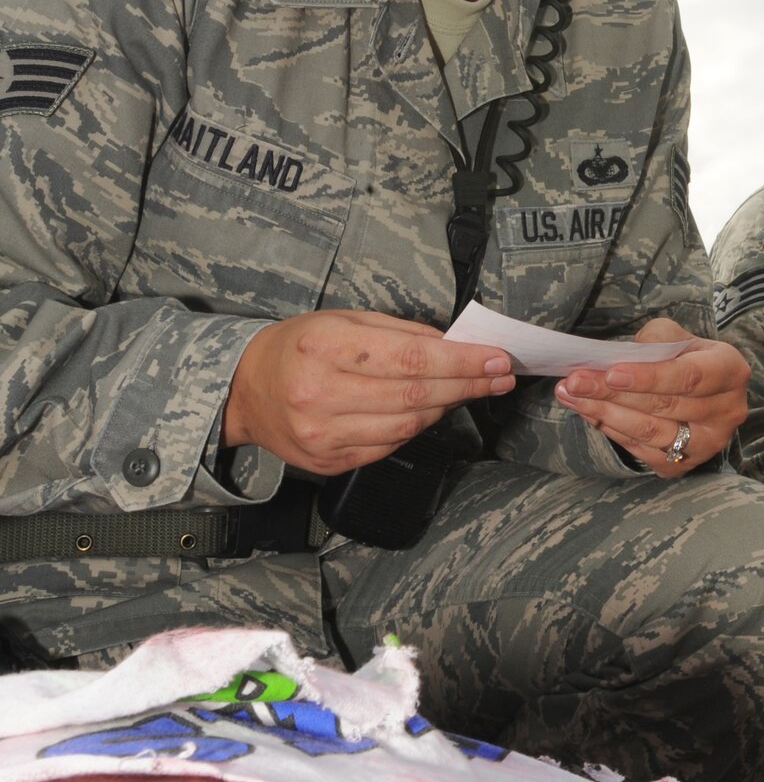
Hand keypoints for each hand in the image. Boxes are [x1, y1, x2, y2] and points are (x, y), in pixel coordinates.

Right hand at [222, 309, 513, 472]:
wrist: (246, 391)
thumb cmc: (299, 346)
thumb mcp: (343, 319)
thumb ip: (400, 332)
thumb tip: (456, 345)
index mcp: (324, 347)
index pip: (410, 358)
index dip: (461, 361)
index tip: (496, 358)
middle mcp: (320, 394)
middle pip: (414, 395)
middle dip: (467, 384)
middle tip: (499, 375)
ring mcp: (323, 434)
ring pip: (407, 426)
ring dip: (447, 407)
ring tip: (469, 389)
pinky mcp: (329, 462)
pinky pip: (389, 446)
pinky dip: (417, 427)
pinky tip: (431, 409)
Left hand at [554, 317, 748, 476]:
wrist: (699, 389)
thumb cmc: (684, 356)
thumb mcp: (677, 335)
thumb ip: (654, 341)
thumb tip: (616, 358)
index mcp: (730, 372)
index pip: (688, 377)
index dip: (649, 377)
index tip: (611, 373)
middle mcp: (726, 412)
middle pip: (663, 406)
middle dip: (612, 393)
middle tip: (575, 381)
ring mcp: (706, 444)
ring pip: (649, 432)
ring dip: (603, 413)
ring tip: (570, 395)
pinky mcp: (682, 464)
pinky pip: (640, 449)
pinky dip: (609, 429)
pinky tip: (586, 411)